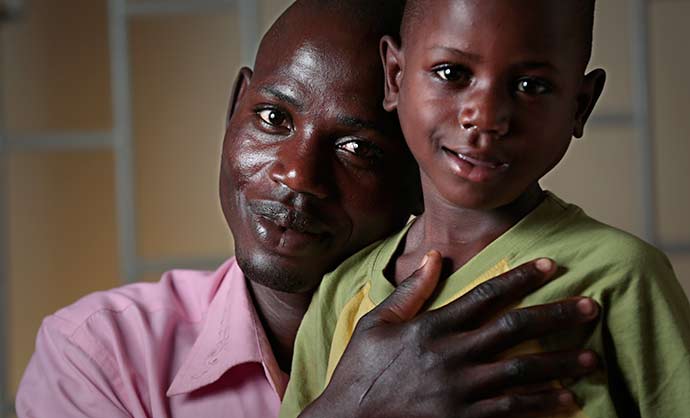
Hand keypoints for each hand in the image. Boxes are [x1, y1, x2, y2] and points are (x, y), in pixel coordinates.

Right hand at [301, 252, 599, 417]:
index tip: (550, 266)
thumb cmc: (360, 371)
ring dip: (560, 364)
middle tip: (591, 307)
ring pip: (521, 372)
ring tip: (591, 357)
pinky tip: (567, 399)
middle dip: (556, 316)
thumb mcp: (376, 324)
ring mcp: (460, 391)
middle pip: (513, 330)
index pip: (485, 295)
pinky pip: (512, 411)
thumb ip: (410, 291)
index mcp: (431, 327)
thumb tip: (436, 256)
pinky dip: (542, 405)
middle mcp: (451, 356)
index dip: (520, 278)